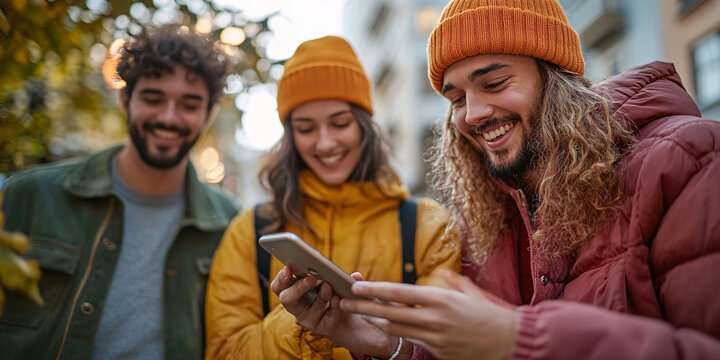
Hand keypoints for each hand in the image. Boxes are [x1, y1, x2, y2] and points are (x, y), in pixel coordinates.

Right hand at [270, 267, 400, 357]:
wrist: (352, 317)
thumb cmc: (339, 293)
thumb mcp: (338, 280)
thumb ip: (343, 276)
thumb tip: (356, 275)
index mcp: (295, 290)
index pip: (279, 286)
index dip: (281, 278)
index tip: (289, 269)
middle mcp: (298, 306)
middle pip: (286, 299)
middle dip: (298, 287)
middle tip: (312, 279)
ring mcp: (308, 318)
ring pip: (307, 310)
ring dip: (320, 297)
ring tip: (329, 286)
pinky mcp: (320, 328)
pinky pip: (325, 317)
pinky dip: (333, 306)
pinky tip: (339, 299)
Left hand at [340, 269, 515, 359]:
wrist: (512, 342)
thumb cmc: (493, 315)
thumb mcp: (472, 293)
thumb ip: (454, 284)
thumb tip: (443, 277)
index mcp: (441, 299)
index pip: (399, 293)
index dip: (374, 290)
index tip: (357, 286)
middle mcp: (434, 318)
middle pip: (390, 314)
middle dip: (364, 308)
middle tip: (344, 302)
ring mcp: (435, 338)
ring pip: (397, 330)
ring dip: (376, 322)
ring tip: (359, 315)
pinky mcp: (439, 353)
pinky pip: (414, 342)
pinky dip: (400, 334)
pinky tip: (388, 329)